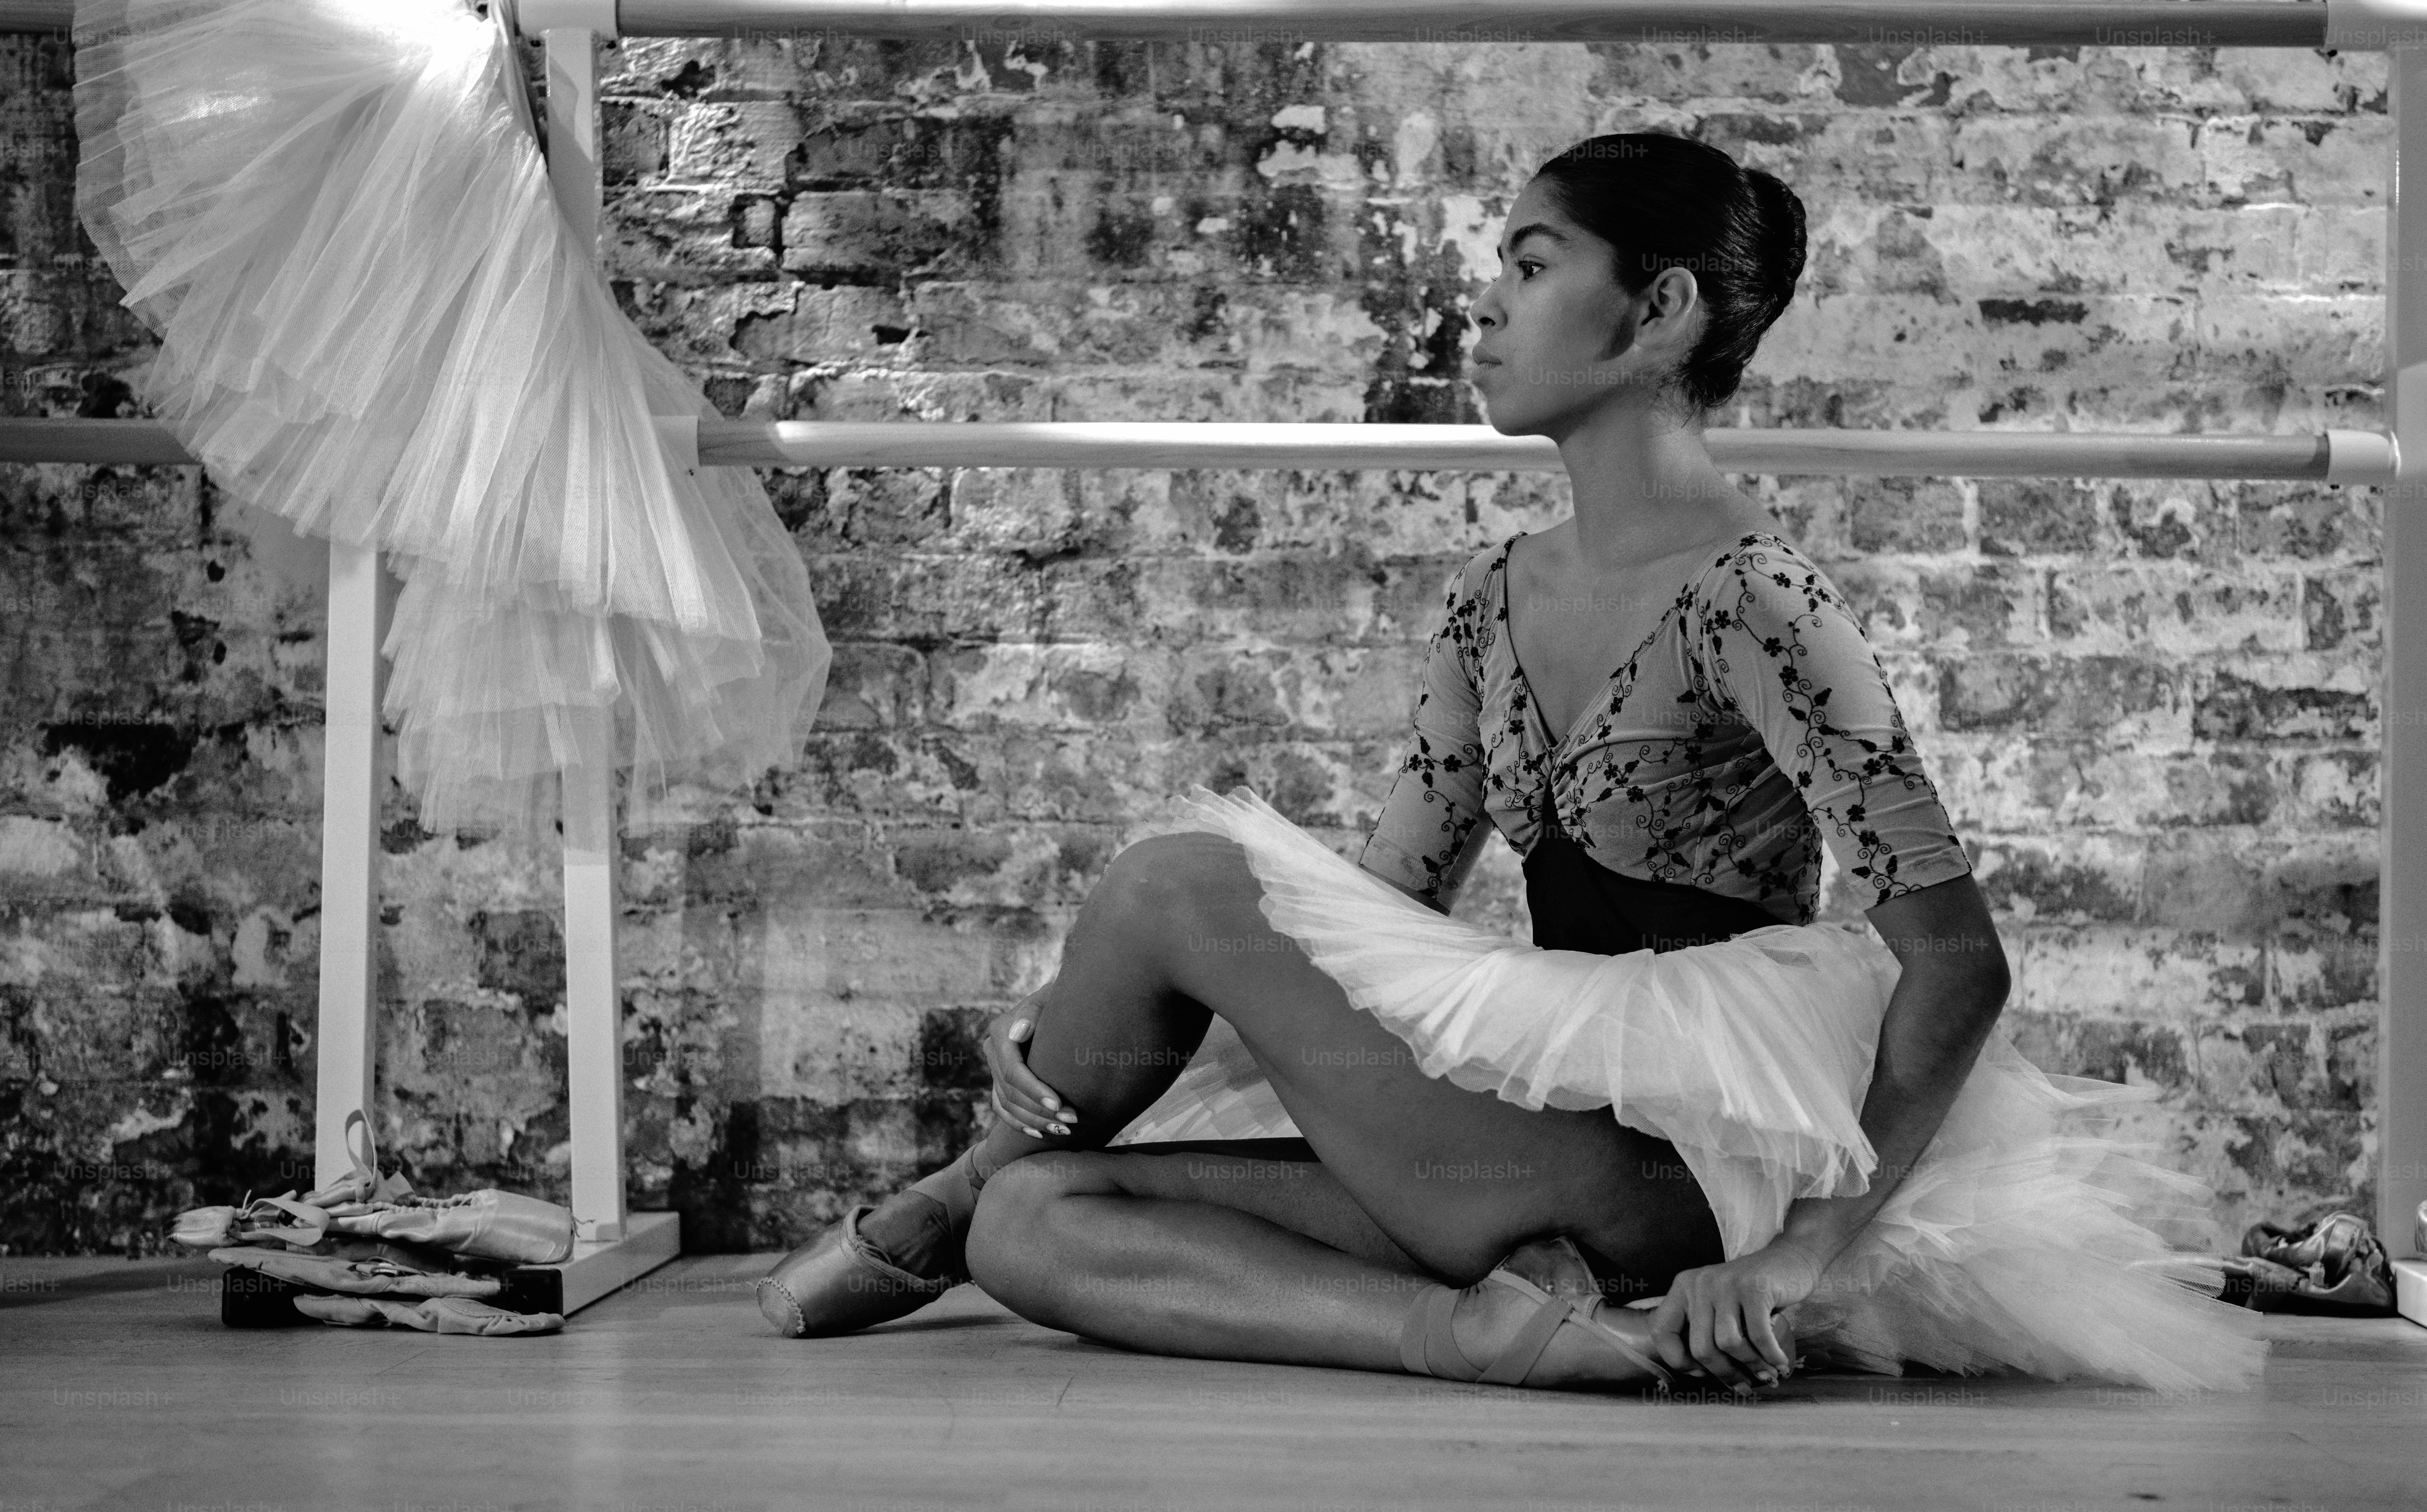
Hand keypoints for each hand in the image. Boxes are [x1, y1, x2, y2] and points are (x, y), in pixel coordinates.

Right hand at [981, 991, 1078, 1137]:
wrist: (1060, 1002)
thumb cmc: (1063, 998)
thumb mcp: (1052, 996)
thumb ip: (1035, 1010)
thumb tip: (1018, 1032)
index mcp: (1001, 1030)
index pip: (1014, 1071)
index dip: (1034, 1091)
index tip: (1059, 1104)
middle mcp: (992, 1048)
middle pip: (1010, 1091)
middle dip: (1040, 1110)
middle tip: (1072, 1122)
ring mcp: (994, 1066)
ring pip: (1006, 1104)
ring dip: (1034, 1121)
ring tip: (1063, 1130)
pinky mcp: (999, 1079)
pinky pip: (1001, 1108)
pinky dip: (1018, 1123)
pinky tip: (1039, 1133)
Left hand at [1647, 1238, 1824, 1392]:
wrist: (1790, 1260)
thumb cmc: (1752, 1295)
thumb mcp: (1718, 1306)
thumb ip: (1704, 1331)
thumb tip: (1704, 1376)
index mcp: (1683, 1288)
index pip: (1661, 1331)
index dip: (1678, 1360)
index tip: (1702, 1372)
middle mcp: (1699, 1283)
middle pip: (1700, 1347)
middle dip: (1724, 1374)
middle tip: (1743, 1385)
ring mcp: (1726, 1284)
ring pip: (1729, 1344)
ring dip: (1750, 1366)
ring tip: (1766, 1375)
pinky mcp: (1754, 1288)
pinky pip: (1758, 1336)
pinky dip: (1770, 1356)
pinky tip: (1779, 1362)